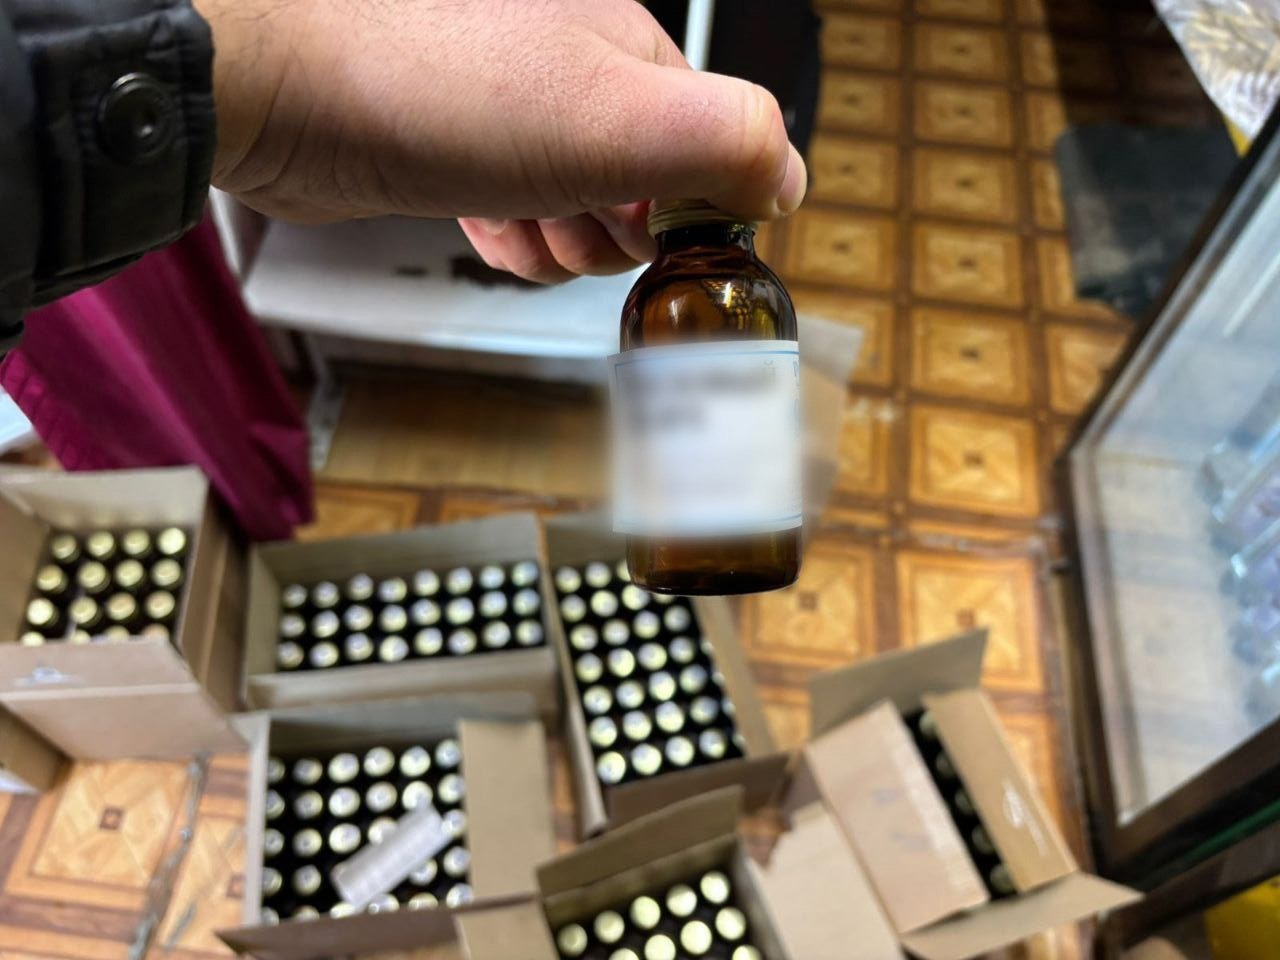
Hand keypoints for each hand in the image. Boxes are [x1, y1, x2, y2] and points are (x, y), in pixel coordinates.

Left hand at [196, 0, 805, 281]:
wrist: (287, 92)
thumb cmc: (443, 92)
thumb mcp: (620, 118)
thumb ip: (728, 141)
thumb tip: (789, 177)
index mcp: (627, 47)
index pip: (709, 142)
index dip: (691, 208)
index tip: (653, 237)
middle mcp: (573, 65)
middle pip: (645, 182)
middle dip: (619, 229)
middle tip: (579, 226)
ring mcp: (510, 106)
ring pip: (579, 204)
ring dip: (564, 241)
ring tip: (528, 230)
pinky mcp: (457, 147)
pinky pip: (518, 210)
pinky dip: (512, 236)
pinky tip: (492, 230)